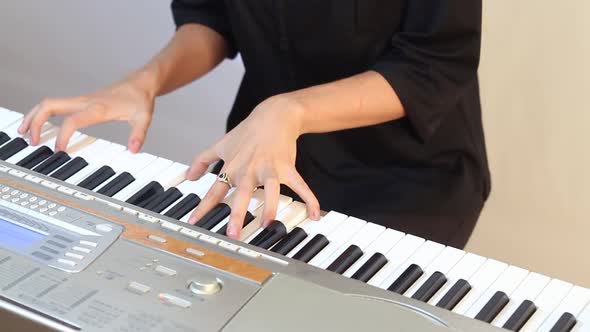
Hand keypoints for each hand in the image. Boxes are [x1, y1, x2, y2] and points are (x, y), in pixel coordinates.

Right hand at [18, 72, 155, 152]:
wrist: (140, 83)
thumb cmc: (140, 99)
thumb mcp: (143, 118)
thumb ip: (138, 135)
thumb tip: (133, 149)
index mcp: (98, 108)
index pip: (72, 121)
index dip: (63, 136)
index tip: (59, 150)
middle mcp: (85, 102)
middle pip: (50, 106)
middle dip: (35, 121)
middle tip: (30, 140)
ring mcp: (81, 100)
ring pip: (49, 103)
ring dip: (34, 115)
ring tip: (24, 132)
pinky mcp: (81, 101)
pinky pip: (55, 105)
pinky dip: (43, 113)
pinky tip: (39, 124)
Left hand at [186, 95, 320, 238]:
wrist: (274, 116)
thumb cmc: (248, 132)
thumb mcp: (221, 144)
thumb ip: (203, 160)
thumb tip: (189, 176)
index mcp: (232, 167)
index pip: (215, 190)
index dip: (203, 206)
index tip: (193, 222)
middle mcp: (249, 170)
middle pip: (242, 193)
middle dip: (237, 214)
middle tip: (233, 234)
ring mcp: (269, 168)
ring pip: (270, 189)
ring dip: (270, 207)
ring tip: (269, 225)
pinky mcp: (287, 167)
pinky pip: (299, 185)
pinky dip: (309, 199)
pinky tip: (315, 215)